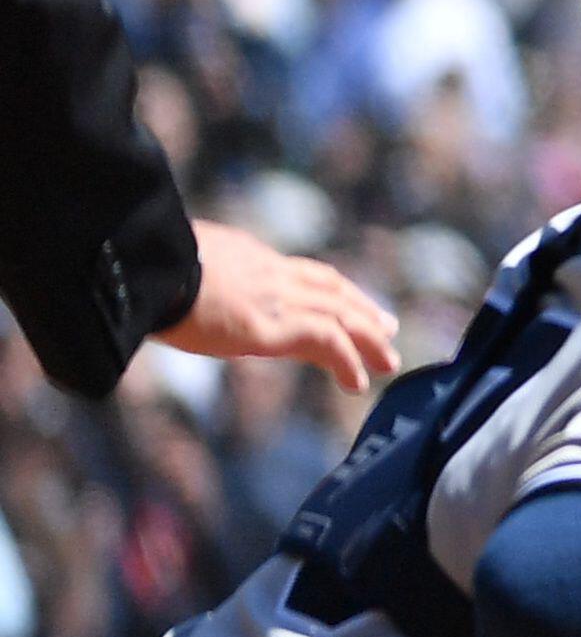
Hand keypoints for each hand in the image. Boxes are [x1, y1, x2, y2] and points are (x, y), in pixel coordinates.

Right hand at [160, 224, 397, 392]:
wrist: (137, 268)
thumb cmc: (137, 269)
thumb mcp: (172, 263)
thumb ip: (189, 276)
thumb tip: (161, 291)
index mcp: (247, 255)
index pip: (301, 272)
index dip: (329, 289)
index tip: (346, 301)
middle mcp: (270, 272)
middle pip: (331, 289)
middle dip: (362, 309)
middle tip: (387, 327)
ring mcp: (274, 298)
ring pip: (340, 315)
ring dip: (369, 340)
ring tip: (388, 361)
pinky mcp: (271, 326)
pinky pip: (327, 340)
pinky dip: (348, 360)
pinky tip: (359, 381)